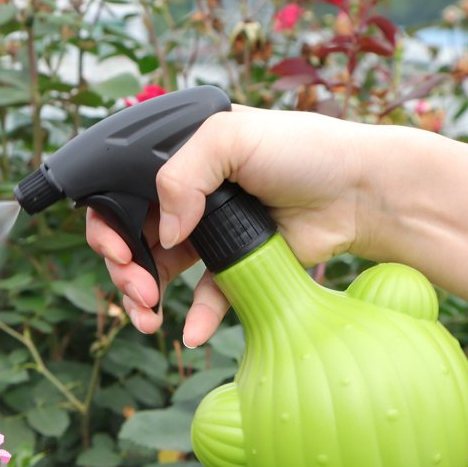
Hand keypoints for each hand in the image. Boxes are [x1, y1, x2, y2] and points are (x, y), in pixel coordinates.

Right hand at [86, 104, 371, 345]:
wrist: (359, 192)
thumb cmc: (302, 150)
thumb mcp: (231, 135)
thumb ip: (181, 173)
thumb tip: (165, 234)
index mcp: (178, 159)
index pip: (121, 192)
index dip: (109, 224)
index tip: (118, 249)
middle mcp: (188, 196)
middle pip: (133, 237)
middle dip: (123, 267)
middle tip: (136, 286)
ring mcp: (209, 234)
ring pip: (158, 271)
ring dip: (143, 296)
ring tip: (148, 313)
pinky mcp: (236, 266)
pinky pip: (205, 297)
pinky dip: (194, 317)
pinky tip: (189, 331)